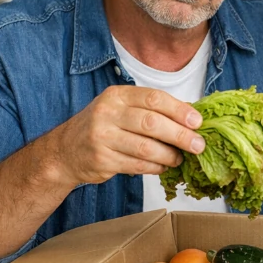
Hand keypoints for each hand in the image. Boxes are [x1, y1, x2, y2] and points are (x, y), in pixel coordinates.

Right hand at [48, 85, 205, 185]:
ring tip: (180, 159)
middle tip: (198, 145)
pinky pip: (137, 165)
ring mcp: (102, 137)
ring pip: (146, 147)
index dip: (179, 110)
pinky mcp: (102, 160)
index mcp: (117, 95)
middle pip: (152, 123)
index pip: (154, 98)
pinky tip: (163, 166)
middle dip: (180, 135)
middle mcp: (107, 113)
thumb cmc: (103, 127)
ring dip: (169, 155)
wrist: (65, 151)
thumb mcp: (122, 109)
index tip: (198, 122)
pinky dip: (155, 167)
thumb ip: (152, 110)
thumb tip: (191, 115)